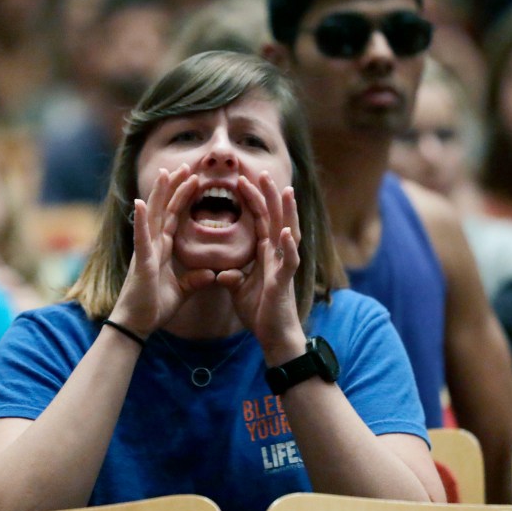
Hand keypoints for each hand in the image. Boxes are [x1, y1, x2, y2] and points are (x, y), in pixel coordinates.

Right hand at [109, 164, 215, 336]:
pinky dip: (142, 219)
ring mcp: (145, 250)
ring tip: (166, 172)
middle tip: (186, 164)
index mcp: (162, 248)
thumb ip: (195, 279)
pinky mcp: (141, 261)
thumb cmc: (154, 307)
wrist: (137, 325)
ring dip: (160, 193)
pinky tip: (142, 202)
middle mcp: (152, 244)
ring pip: (154, 215)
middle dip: (175, 186)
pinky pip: (141, 237)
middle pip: (165, 208)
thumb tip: (211, 273)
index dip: (184, 196)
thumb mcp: (182, 290)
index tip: (194, 177)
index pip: (175, 215)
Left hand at [216, 171, 302, 353]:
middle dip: (269, 195)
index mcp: (265, 255)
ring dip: (287, 212)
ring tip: (285, 190)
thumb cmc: (260, 313)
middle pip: (275, 219)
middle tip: (262, 172)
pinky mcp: (284, 283)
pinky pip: (288, 262)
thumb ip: (233, 277)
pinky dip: (287, 246)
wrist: (273, 338)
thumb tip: (223, 272)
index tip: (242, 180)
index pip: (260, 220)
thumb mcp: (239, 291)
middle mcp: (277, 256)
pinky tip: (284, 232)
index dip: (252, 200)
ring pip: (288, 233)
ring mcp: (283, 267)